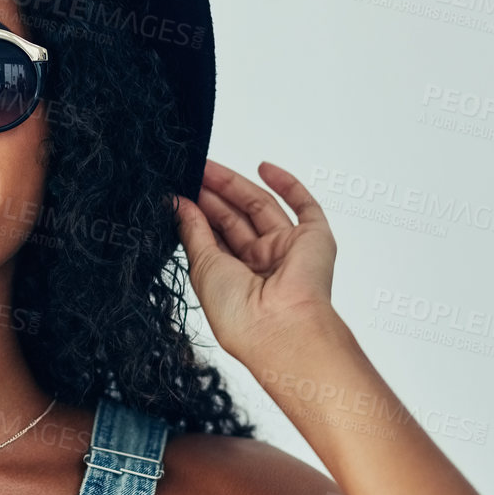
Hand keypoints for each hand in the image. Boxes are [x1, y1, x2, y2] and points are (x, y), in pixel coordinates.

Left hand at [171, 159, 338, 363]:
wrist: (279, 326)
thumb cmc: (239, 313)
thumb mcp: (203, 267)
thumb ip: (193, 231)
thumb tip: (178, 205)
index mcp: (235, 279)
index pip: (215, 237)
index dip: (198, 213)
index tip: (180, 192)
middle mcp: (262, 264)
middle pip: (236, 219)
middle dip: (213, 195)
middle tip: (192, 172)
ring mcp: (288, 250)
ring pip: (261, 207)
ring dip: (235, 186)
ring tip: (208, 168)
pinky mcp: (315, 239)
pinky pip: (304, 205)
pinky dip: (287, 184)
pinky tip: (263, 168)